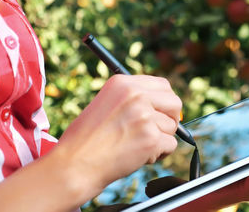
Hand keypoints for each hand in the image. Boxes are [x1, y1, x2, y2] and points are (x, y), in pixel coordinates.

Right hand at [52, 75, 181, 201]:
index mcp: (124, 83)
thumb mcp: (106, 104)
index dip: (165, 102)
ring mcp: (145, 116)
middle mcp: (136, 95)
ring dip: (160, 140)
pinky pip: (170, 145)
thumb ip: (133, 99)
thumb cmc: (86, 139)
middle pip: (175, 103)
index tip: (161, 113)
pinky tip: (139, 156)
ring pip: (172, 127)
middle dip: (170, 119)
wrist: (74, 164)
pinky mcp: (151, 138)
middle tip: (156, 132)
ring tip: (135, 146)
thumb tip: (164, 105)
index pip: (163, 85)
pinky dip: (159, 154)